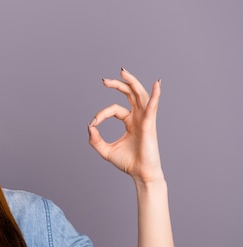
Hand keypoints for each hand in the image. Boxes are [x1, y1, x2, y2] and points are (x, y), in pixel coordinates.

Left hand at [87, 68, 163, 183]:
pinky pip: (153, 107)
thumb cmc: (127, 163)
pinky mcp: (150, 125)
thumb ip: (95, 139)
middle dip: (118, 85)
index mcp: (130, 122)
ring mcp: (145, 120)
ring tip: (122, 72)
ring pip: (140, 95)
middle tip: (104, 80)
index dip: (101, 114)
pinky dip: (155, 95)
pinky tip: (157, 84)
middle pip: (130, 95)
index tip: (93, 123)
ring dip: (132, 82)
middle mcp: (139, 118)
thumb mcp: (105, 150)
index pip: (114, 109)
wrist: (140, 174)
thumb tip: (90, 126)